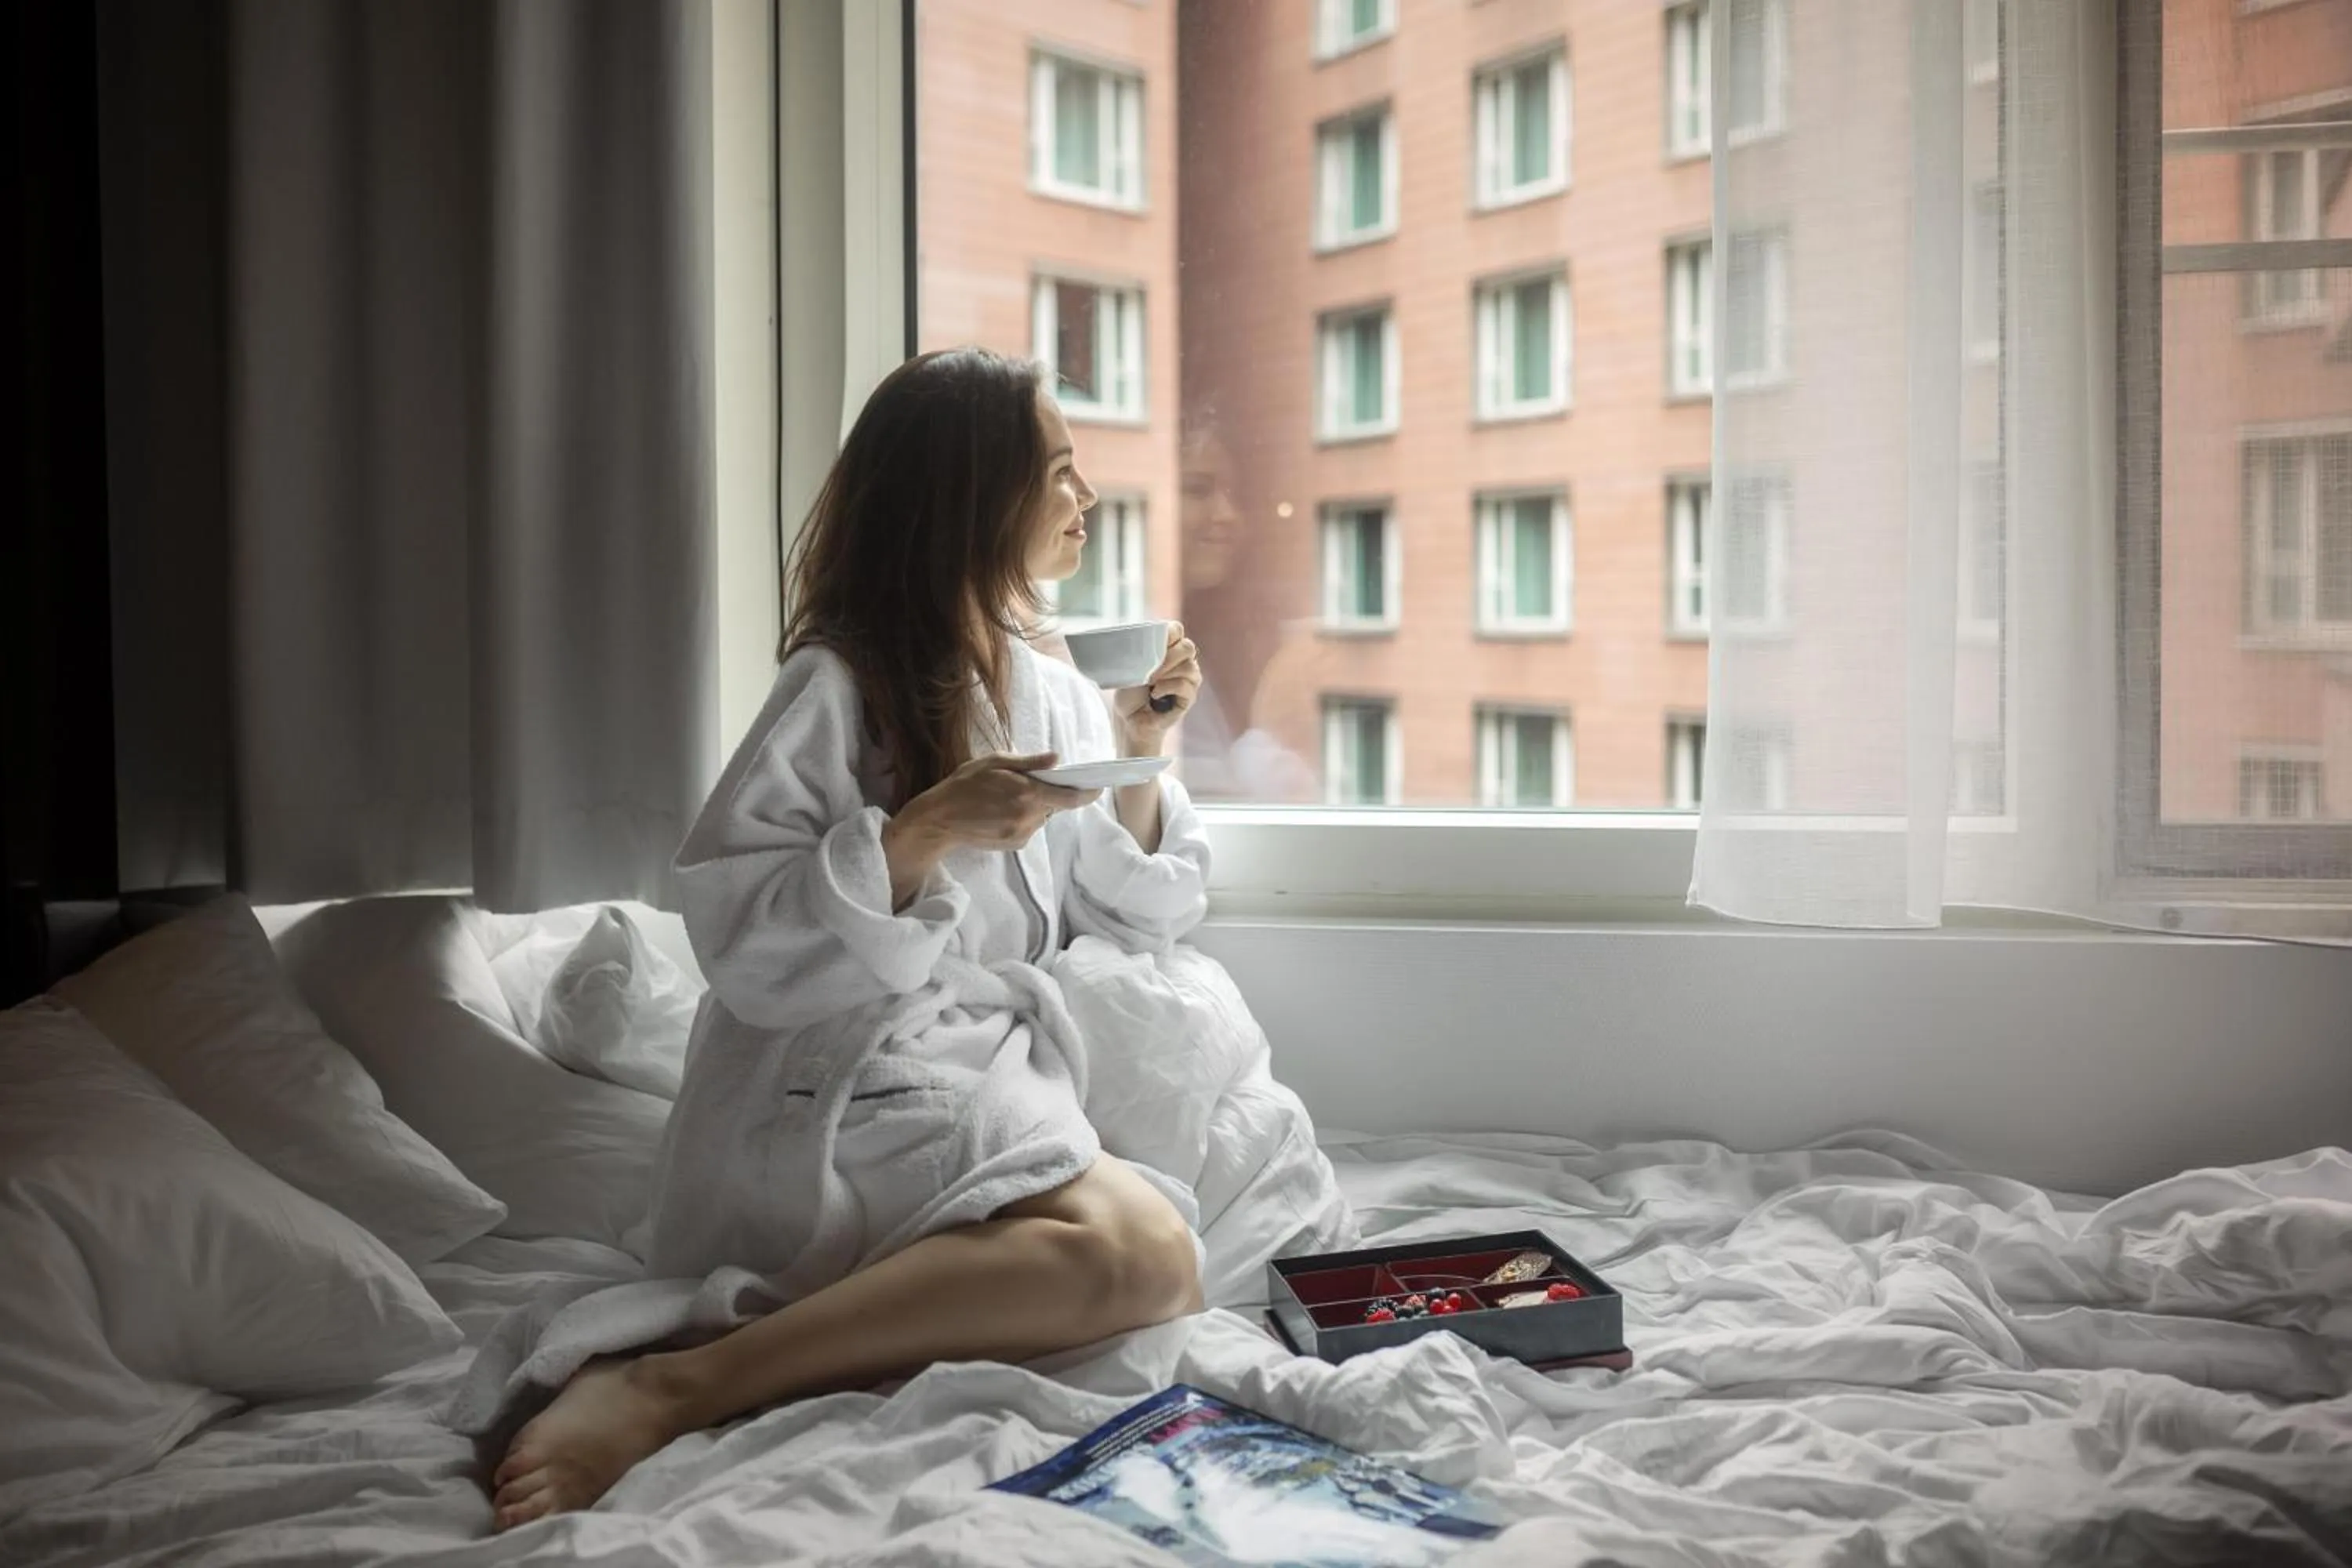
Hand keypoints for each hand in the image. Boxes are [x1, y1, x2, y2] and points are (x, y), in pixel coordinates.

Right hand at [884, 751, 1098, 860]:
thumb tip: (1056, 758)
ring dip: (1034, 806)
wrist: (939, 820)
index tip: (1098, 787)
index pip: (1070, 798)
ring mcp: (1022, 834)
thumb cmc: (964, 785)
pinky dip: (1023, 818)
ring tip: (1006, 798)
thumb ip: (1028, 763)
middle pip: (1055, 805)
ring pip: (1042, 817)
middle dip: (1048, 793)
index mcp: (1026, 794)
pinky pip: (1030, 827)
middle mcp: (1028, 818)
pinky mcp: (1015, 844)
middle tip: (1026, 783)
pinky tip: (1000, 813)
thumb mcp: (994, 763)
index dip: (1088, 793)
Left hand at [1112, 622, 1201, 755]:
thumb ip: (1145, 652)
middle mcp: (1183, 661)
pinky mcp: (1189, 697)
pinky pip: (1184, 685)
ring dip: (1166, 673)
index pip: (1176, 629)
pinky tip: (1155, 694)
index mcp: (1169, 648)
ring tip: (1150, 683)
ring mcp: (1189, 679)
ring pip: (1188, 667)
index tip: (1151, 643)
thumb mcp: (1133, 666)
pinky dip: (1167, 688)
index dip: (1167, 633)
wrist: (1129, 719)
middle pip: (1187, 647)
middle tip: (1150, 669)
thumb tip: (1150, 644)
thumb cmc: (1130, 691)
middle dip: (1168, 656)